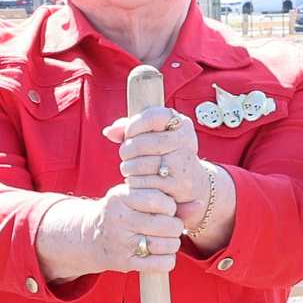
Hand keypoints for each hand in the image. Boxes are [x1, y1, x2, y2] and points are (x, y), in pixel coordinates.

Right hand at [38, 181, 184, 280]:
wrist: (91, 236)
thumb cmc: (123, 213)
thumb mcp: (138, 199)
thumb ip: (169, 200)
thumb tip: (200, 205)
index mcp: (121, 197)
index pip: (159, 200)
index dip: (170, 206)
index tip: (165, 209)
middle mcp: (119, 219)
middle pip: (168, 225)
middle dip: (174, 227)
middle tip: (168, 227)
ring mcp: (121, 242)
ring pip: (168, 245)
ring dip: (172, 244)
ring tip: (164, 240)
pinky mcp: (125, 263)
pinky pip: (162, 264)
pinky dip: (167, 260)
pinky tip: (160, 254)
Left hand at [105, 106, 217, 220]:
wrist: (193, 182)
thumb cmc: (167, 153)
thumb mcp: (156, 135)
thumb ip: (131, 128)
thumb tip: (109, 132)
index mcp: (181, 124)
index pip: (151, 117)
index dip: (133, 126)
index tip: (129, 134)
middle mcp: (185, 142)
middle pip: (141, 144)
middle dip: (126, 150)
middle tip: (125, 155)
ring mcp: (181, 165)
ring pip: (139, 165)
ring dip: (128, 167)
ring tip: (130, 168)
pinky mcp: (176, 185)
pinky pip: (143, 183)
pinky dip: (134, 182)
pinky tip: (137, 179)